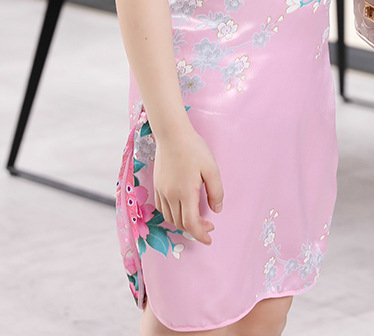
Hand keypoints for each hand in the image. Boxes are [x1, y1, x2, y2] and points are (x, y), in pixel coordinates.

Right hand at [152, 126, 223, 245]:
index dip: (200, 235)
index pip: (191, 224)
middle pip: (180, 224)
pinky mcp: (156, 185)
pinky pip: (162, 207)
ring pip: (170, 217)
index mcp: (186, 193)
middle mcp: (171, 195)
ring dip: (183, 223)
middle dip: (195, 229)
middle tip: (208, 225)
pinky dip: (172, 214)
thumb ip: (216, 192)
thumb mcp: (212, 168)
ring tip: (196, 217)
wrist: (172, 133)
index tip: (209, 239)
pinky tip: (181, 207)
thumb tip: (216, 210)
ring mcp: (161, 190)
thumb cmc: (194, 148)